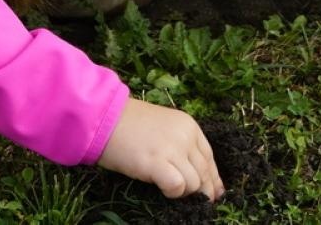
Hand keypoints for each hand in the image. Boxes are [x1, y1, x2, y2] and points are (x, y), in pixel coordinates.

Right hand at [98, 98, 223, 201]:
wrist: (106, 117)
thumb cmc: (130, 124)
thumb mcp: (164, 128)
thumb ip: (182, 146)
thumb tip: (199, 177)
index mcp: (189, 126)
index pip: (209, 158)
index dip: (213, 178)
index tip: (214, 192)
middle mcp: (185, 136)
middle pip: (204, 172)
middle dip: (202, 191)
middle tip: (197, 202)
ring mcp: (172, 149)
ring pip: (194, 183)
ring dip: (184, 191)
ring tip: (169, 188)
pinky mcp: (157, 162)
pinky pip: (177, 186)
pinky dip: (173, 192)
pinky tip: (161, 188)